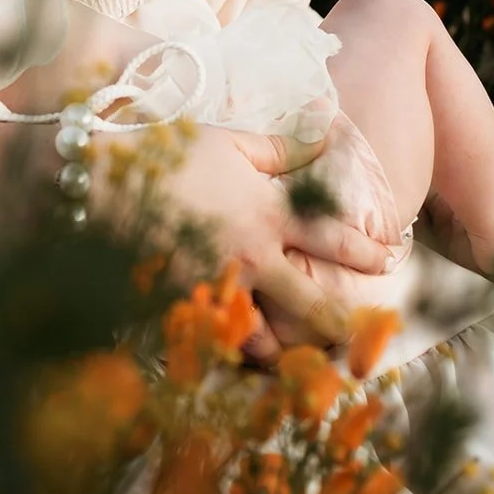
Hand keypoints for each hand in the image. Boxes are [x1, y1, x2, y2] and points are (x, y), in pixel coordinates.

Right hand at [129, 124, 392, 363]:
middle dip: (340, 324)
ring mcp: (218, 287)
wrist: (105, 178)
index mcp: (268, 213)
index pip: (332, 237)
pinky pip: (217, 342)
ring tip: (294, 363)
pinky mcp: (184, 306)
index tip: (388, 259)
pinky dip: (229, 355)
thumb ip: (281, 145)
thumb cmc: (171, 151)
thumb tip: (325, 129)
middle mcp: (251, 257)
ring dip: (282, 351)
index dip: (366, 250)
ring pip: (264, 339)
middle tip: (358, 341)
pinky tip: (235, 362)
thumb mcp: (230, 140)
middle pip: (310, 303)